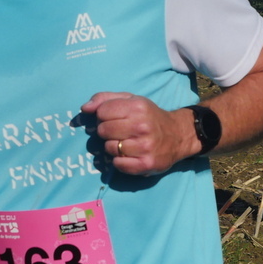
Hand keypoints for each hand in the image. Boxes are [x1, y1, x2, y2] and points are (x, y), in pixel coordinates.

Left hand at [80, 92, 197, 175]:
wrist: (177, 135)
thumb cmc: (149, 116)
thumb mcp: (131, 100)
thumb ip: (105, 99)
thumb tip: (85, 108)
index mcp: (137, 107)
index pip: (102, 112)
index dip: (103, 115)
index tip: (114, 118)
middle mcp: (142, 126)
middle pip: (103, 130)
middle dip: (107, 131)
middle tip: (119, 131)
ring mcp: (145, 146)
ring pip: (109, 148)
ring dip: (113, 146)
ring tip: (126, 143)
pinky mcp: (146, 164)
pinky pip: (118, 164)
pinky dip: (119, 161)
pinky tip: (129, 155)